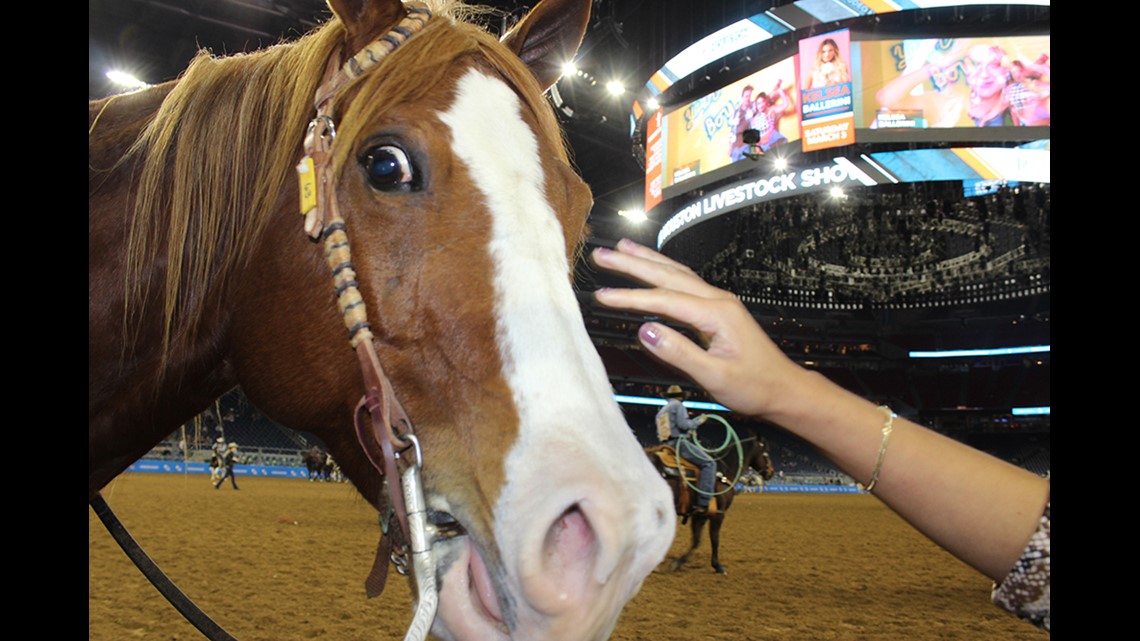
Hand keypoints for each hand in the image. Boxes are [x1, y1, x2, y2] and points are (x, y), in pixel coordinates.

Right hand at [592, 239, 809, 419]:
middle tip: (602, 254)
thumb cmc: (755, 386)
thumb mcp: (716, 376)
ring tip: (621, 248)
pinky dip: (663, 271)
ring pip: (677, 273)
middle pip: (668, 275)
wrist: (785, 390)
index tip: (601, 297)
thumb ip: (679, 352)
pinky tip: (652, 267)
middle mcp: (717, 300)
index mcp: (717, 313)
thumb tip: (645, 330)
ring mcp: (718, 302)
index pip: (664, 300)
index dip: (630, 297)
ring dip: (647, 260)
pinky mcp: (718, 310)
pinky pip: (685, 283)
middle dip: (632, 263)